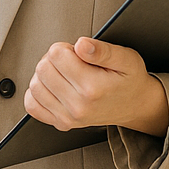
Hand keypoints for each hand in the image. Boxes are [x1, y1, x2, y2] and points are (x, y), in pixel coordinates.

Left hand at [24, 37, 168, 136]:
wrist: (136, 105)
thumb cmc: (129, 80)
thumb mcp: (126, 58)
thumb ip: (102, 50)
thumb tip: (81, 45)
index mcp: (93, 88)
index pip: (56, 54)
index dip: (66, 48)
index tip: (78, 54)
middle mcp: (79, 106)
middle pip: (43, 68)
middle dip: (55, 59)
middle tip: (73, 63)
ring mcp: (68, 118)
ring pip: (35, 85)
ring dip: (46, 75)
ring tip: (65, 75)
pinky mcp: (61, 124)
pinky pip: (32, 105)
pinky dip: (38, 94)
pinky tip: (54, 88)